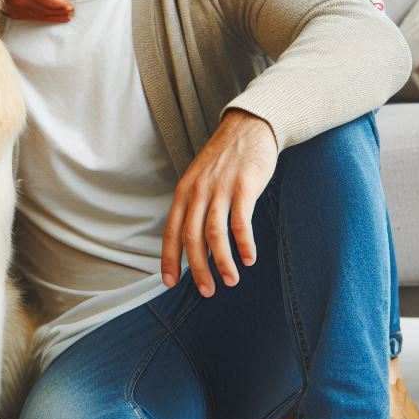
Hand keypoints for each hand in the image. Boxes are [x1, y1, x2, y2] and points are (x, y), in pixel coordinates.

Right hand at [4, 0, 73, 22]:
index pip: (47, 0)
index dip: (60, 5)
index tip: (72, 6)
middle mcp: (18, 1)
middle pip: (44, 10)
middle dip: (59, 13)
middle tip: (72, 13)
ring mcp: (14, 8)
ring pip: (38, 16)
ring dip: (53, 18)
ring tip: (66, 18)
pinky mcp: (11, 12)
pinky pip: (30, 18)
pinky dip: (42, 18)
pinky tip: (52, 18)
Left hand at [160, 110, 277, 297]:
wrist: (248, 128)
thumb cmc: (224, 159)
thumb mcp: (199, 180)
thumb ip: (193, 206)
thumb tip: (192, 242)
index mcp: (183, 193)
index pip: (171, 231)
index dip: (169, 259)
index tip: (169, 282)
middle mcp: (198, 192)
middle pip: (191, 237)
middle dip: (196, 268)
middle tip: (206, 291)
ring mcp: (220, 189)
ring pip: (215, 233)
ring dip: (222, 261)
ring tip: (230, 281)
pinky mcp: (244, 187)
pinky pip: (241, 222)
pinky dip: (244, 244)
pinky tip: (249, 259)